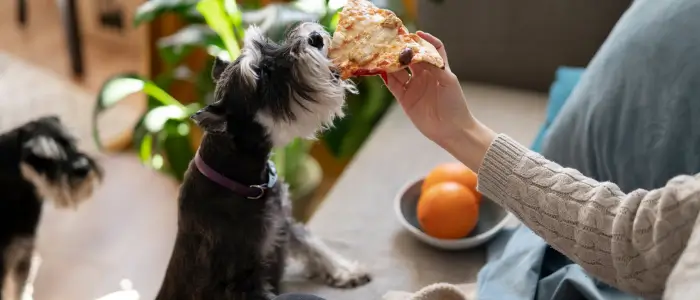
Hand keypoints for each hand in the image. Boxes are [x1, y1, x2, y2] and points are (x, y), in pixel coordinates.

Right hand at [383, 32, 495, 169]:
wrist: (451, 129)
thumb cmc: (455, 104)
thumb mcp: (448, 82)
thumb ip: (435, 67)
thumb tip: (420, 54)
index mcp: (437, 68)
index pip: (430, 48)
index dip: (425, 40)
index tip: (415, 34)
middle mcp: (423, 75)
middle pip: (410, 58)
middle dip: (402, 50)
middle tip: (392, 42)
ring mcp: (413, 86)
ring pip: (399, 70)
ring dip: (391, 63)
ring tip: (382, 54)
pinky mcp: (405, 98)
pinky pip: (393, 85)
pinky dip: (386, 78)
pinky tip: (380, 70)